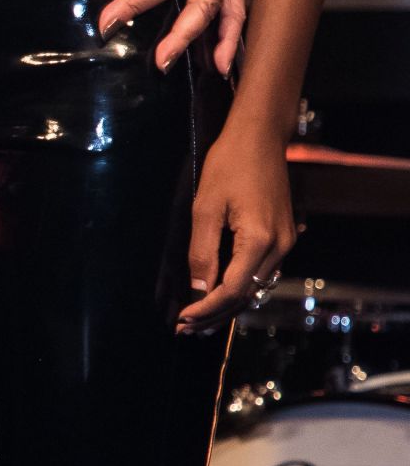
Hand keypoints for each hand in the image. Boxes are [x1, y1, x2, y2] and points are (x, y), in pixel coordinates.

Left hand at [177, 124, 295, 331]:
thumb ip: (202, 251)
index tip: (181, 321)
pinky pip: (261, 273)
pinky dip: (239, 287)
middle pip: (246, 296)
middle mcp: (279, 247)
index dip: (205, 309)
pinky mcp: (283, 236)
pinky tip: (218, 293)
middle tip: (185, 329)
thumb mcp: (205, 206)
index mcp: (259, 240)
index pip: (230, 290)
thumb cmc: (229, 163)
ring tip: (197, 319)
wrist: (259, 136)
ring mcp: (285, 243)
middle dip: (214, 315)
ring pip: (255, 288)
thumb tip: (198, 291)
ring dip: (227, 305)